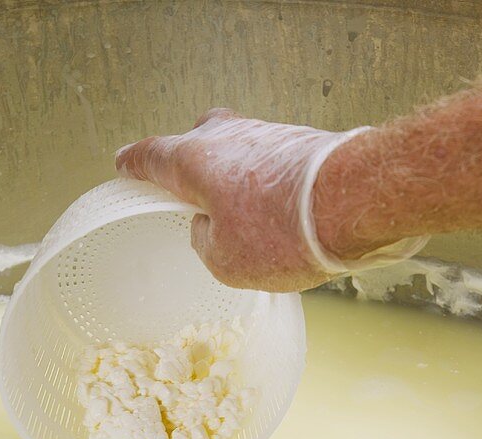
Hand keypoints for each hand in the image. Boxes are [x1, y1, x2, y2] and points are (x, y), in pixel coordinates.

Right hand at [115, 109, 427, 291]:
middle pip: (196, 143)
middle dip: (189, 165)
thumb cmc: (286, 233)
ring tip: (243, 214)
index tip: (125, 164)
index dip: (134, 164)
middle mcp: (227, 137)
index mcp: (193, 160)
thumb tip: (210, 228)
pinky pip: (271, 162)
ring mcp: (268, 134)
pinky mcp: (303, 142)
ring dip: (236, 177)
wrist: (357, 203)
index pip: (150, 156)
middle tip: (188, 191)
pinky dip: (268, 183)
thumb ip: (205, 243)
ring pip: (238, 152)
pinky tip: (279, 210)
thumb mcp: (226, 262)